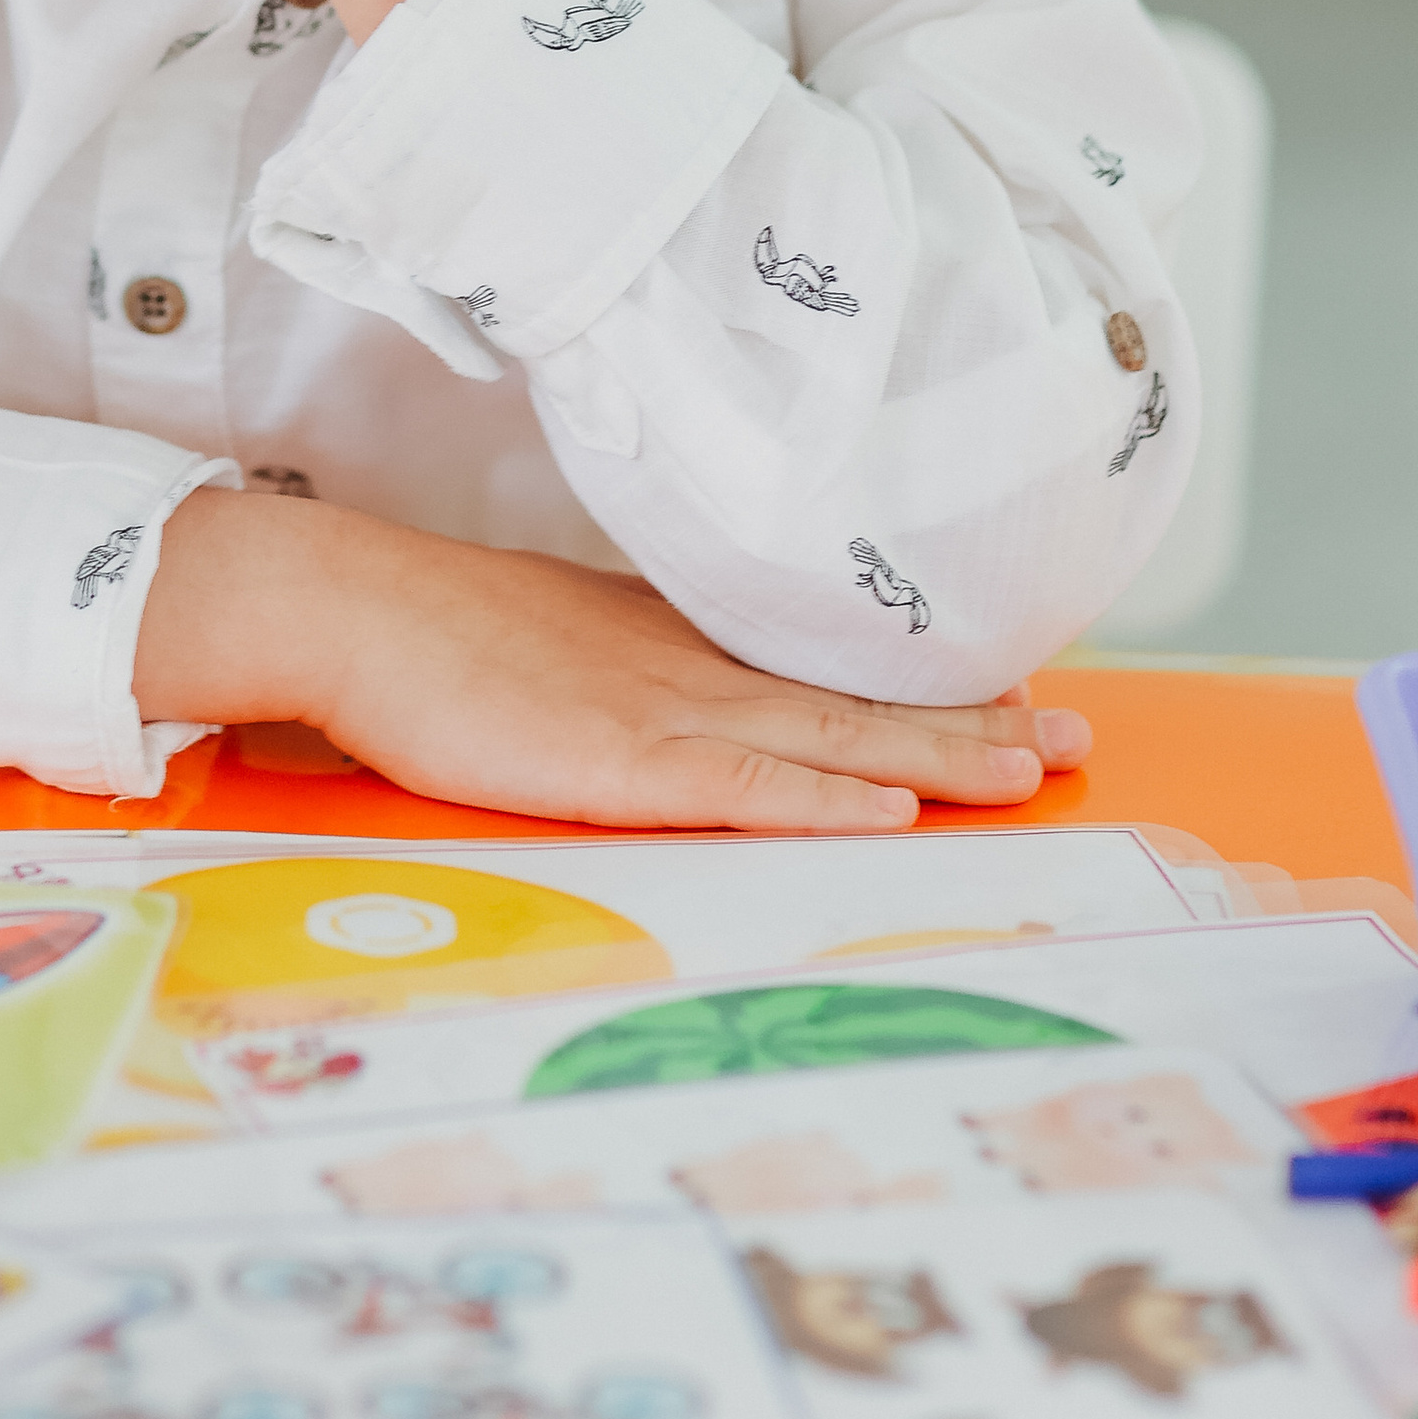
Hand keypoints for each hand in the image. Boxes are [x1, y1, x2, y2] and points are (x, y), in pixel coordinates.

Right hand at [135, 490, 1089, 831]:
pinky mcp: (615, 762)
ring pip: (825, 742)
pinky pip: (740, 787)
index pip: (814, 668)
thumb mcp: (539, 636)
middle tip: (1074, 733)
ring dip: (934, 758)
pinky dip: (823, 800)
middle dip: (968, 721)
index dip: (916, 685)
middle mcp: (684, 669)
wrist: (342, 605)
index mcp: (663, 641)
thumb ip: (605, 663)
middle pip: (849, 701)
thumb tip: (636, 691)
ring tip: (1031, 767)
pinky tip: (891, 813)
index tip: (1007, 688)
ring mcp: (656, 713)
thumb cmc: (417, 630)